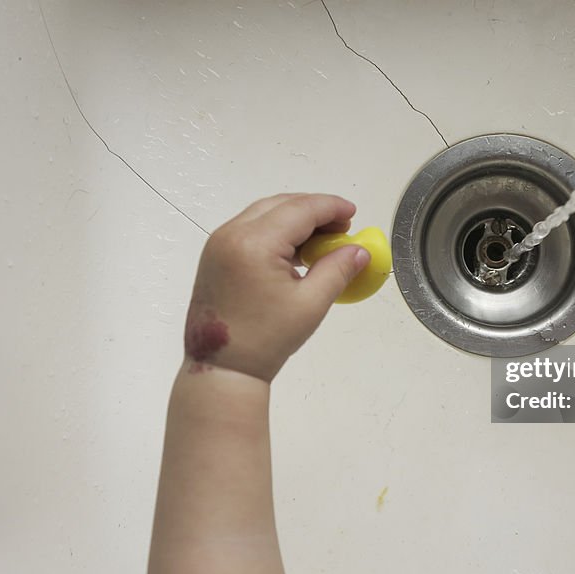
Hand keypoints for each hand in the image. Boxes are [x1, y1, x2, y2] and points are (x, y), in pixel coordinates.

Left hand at [183, 193, 369, 381]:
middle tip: (342, 226)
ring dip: (295, 219)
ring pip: (264, 214)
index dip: (330, 207)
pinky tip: (296, 250)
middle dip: (314, 210)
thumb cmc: (266, 340)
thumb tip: (359, 250)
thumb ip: (338, 270)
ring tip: (323, 239)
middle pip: (280, 205)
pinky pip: (250, 229)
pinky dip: (276, 231)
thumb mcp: (310, 304)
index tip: (353, 213)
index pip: (300, 210)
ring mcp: (219, 243)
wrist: (220, 368)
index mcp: (254, 243)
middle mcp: (231, 234)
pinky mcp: (215, 255)